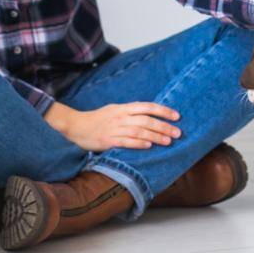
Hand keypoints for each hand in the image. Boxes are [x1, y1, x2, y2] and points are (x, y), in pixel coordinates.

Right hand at [44, 101, 181, 151]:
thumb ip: (130, 112)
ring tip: (168, 141)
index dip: (163, 111)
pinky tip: (149, 146)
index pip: (147, 106)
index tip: (177, 116)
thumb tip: (149, 115)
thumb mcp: (114, 110)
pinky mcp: (108, 140)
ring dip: (155, 136)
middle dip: (163, 126)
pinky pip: (126, 141)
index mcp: (123, 108)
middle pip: (146, 120)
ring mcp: (114, 128)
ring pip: (139, 131)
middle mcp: (120, 116)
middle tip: (177, 132)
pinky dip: (138, 143)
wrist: (76, 126)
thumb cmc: (97, 119)